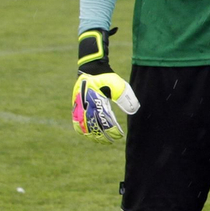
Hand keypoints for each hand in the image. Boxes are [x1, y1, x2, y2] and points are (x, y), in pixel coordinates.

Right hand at [71, 27, 139, 143]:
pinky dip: (81, 130)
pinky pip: (76, 122)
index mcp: (97, 102)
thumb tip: (133, 111)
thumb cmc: (107, 77)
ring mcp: (79, 107)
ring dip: (93, 135)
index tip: (119, 136)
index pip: (104, 122)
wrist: (92, 69)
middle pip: (93, 127)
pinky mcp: (76, 106)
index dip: (111, 131)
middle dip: (103, 136)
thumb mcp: (120, 86)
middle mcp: (86, 106)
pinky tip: (88, 135)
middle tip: (112, 141)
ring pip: (84, 127)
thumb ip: (126, 98)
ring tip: (101, 140)